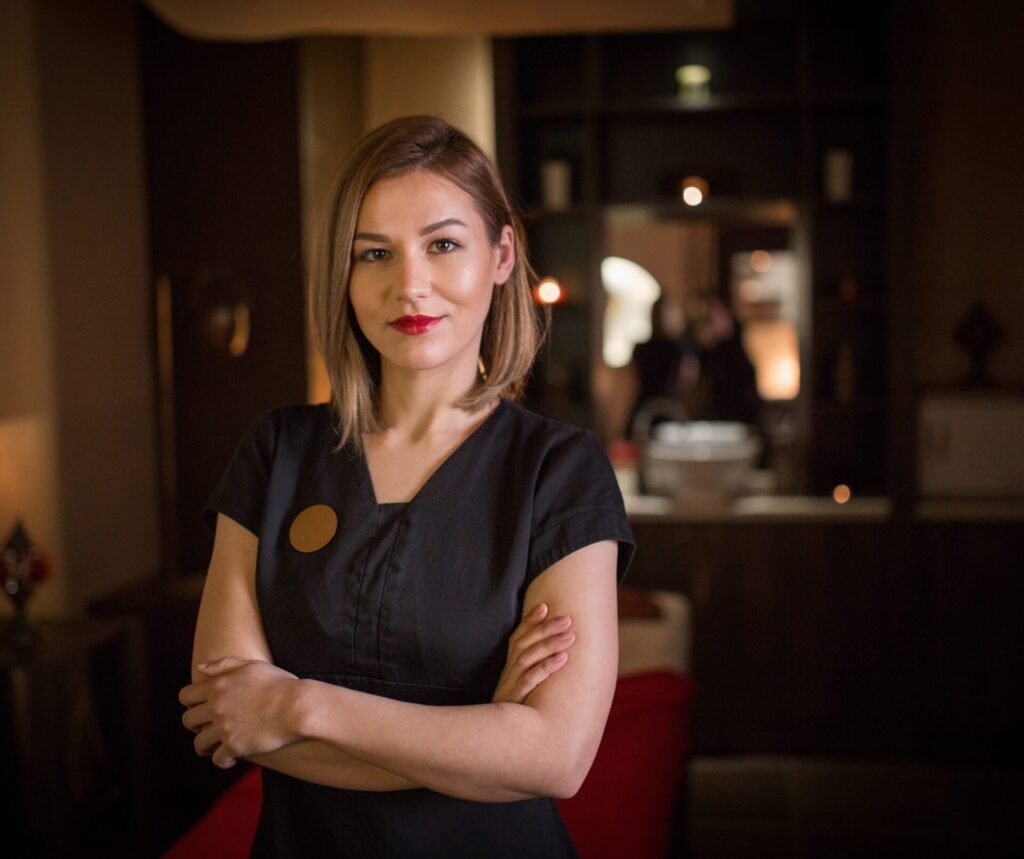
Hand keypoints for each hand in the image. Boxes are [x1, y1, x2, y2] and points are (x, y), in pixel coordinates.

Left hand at [179, 657, 300, 768]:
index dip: (190, 703)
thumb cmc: (279, 684)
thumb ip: (224, 665)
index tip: (200, 708)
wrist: (297, 706)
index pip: (185, 696)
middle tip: (206, 728)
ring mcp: (224, 727)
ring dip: (205, 746)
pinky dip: (222, 760)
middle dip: (195, 725)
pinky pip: (217, 759)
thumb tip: (200, 668)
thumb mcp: (252, 666)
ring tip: (214, 747)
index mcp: (218, 686)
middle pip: (188, 721)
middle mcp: (216, 707)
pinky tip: (232, 758)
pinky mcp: (235, 746)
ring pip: (199, 743)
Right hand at [492, 603, 574, 704]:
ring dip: (550, 644)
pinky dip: (546, 667)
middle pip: (524, 644)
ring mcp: (510, 685)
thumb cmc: (513, 713)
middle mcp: (508, 673)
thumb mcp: (518, 691)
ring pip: (528, 658)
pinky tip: (562, 659)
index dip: (529, 621)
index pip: (517, 638)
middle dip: (546, 629)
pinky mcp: (514, 700)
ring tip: (570, 636)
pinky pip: (530, 681)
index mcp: (509, 668)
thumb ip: (530, 673)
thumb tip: (553, 656)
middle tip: (568, 619)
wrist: (492, 739)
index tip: (545, 606)